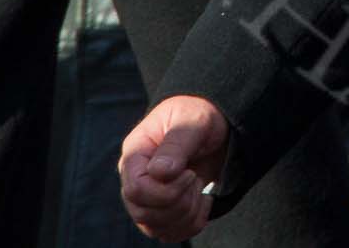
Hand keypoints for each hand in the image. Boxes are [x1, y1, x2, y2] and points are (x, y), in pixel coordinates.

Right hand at [120, 95, 232, 239]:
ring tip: (200, 187)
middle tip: (196, 178)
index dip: (166, 191)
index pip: (136, 190)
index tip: (191, 173)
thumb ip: (176, 144)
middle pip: (143, 214)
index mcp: (135, 153)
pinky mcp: (162, 208)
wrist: (214, 123)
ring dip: (187, 214)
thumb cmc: (199, 114)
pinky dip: (191, 226)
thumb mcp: (193, 120)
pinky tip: (204, 202)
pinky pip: (168, 233)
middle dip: (179, 203)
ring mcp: (147, 195)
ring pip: (155, 228)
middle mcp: (135, 178)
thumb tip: (159, 173)